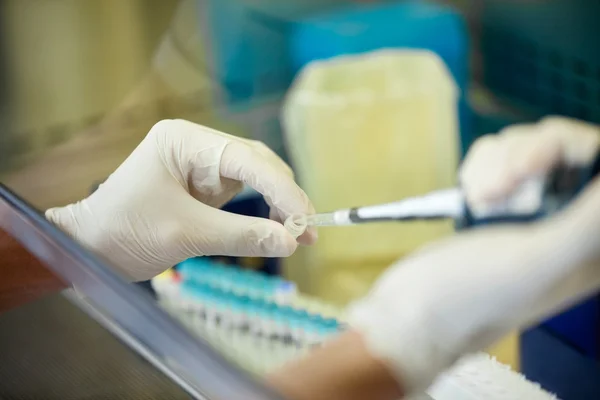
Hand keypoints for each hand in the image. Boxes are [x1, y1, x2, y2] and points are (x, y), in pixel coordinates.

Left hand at [46, 119, 315, 280]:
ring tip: (298, 234)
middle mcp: (195, 146)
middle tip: (307, 229)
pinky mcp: (203, 186)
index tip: (305, 217)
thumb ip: (242, 235)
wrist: (88, 248)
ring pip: (254, 178)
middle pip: (255, 163)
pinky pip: (242, 195)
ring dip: (277, 204)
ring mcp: (200, 165)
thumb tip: (291, 241)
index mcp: (183, 141)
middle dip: (283, 195)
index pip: (245, 158)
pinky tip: (276, 230)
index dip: (280, 187)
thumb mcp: (186, 234)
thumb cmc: (124, 232)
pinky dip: (261, 213)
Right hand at [346, 117, 599, 394]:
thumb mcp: (536, 259)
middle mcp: (570, 223)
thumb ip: (589, 222)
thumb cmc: (472, 295)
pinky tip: (472, 199)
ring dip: (497, 166)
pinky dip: (481, 168)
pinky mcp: (500, 200)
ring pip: (528, 146)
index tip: (532, 169)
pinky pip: (500, 155)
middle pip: (565, 148)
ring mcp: (532, 210)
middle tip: (495, 193)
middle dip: (525, 157)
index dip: (573, 151)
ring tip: (479, 203)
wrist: (413, 308)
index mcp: (593, 244)